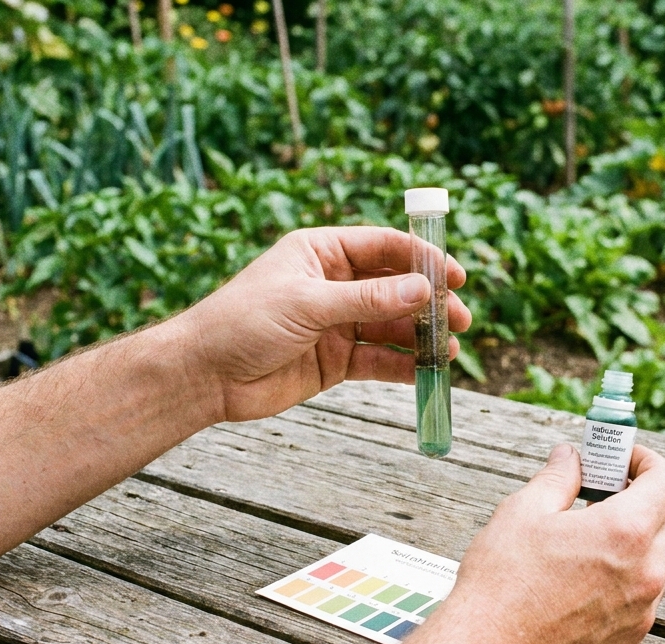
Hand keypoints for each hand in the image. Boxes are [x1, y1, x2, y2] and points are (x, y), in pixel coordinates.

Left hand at [175, 226, 470, 421]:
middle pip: (395, 287)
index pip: (384, 247)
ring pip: (391, 325)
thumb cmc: (242, 322)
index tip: (454, 275)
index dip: (422, 258)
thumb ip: (367, 299)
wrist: (204, 375)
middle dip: (429, 302)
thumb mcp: (308, 304)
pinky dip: (404, 366)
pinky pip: (378, 359)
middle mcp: (333, 284)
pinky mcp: (334, 361)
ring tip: (450, 349)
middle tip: (460, 318)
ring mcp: (336, 323)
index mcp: (322, 252)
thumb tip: (422, 291)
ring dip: (422, 337)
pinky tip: (427, 372)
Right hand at [428, 443, 664, 643]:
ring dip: (636, 543)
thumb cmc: (502, 583)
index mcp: (625, 532)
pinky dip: (625, 582)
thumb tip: (571, 457)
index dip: (648, 463)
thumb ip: (559, 477)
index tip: (624, 460)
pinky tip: (583, 581)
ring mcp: (641, 614)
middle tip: (605, 494)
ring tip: (588, 540)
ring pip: (657, 564)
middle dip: (646, 500)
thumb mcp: (524, 511)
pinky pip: (641, 601)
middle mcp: (646, 574)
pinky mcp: (629, 643)